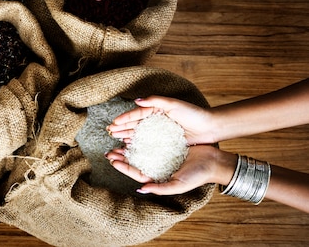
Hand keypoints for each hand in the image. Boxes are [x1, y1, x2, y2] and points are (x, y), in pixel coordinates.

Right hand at [106, 96, 217, 144]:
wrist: (211, 127)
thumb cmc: (193, 114)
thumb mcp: (174, 104)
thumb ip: (155, 101)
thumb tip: (137, 100)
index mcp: (157, 109)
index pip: (138, 113)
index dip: (125, 118)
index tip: (114, 122)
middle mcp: (157, 119)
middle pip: (136, 123)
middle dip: (122, 127)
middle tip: (110, 131)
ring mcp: (160, 131)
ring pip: (140, 133)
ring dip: (127, 135)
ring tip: (116, 138)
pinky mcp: (165, 141)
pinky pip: (148, 143)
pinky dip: (138, 143)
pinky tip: (129, 145)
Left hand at [106, 144, 234, 194]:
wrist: (214, 162)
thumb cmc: (198, 176)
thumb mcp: (179, 184)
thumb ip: (160, 188)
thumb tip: (140, 189)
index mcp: (159, 178)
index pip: (136, 173)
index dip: (124, 167)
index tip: (112, 160)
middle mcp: (159, 168)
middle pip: (136, 162)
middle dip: (122, 157)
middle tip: (109, 150)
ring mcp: (163, 156)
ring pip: (141, 151)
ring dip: (129, 147)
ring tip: (118, 141)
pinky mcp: (168, 145)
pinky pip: (151, 141)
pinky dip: (141, 138)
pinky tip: (133, 133)